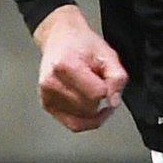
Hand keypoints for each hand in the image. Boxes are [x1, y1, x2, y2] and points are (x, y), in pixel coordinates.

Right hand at [32, 5, 128, 132]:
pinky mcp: (46, 105)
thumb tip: (114, 102)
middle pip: (89, 108)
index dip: (108, 88)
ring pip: (82, 119)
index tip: (105, 78)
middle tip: (96, 81)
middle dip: (99, 98)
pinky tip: (89, 107)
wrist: (59, 37)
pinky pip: (73, 124)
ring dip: (92, 109)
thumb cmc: (82, 44)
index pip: (97, 93)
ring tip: (88, 88)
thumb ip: (116, 77)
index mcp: (65, 66)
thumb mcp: (106, 54)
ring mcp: (46, 96)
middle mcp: (51, 83)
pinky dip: (85, 120)